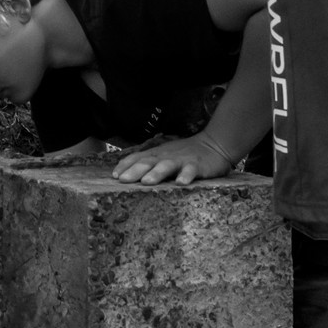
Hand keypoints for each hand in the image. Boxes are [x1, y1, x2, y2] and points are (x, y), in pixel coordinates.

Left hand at [114, 132, 234, 185]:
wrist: (213, 144)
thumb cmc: (184, 153)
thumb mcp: (164, 155)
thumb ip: (150, 162)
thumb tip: (128, 173)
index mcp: (156, 155)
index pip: (137, 158)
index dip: (126, 166)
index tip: (114, 175)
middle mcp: (165, 156)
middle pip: (148, 162)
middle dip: (134, 171)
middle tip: (122, 180)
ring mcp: (181, 160)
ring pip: (166, 166)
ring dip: (156, 173)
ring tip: (147, 182)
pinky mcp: (197, 166)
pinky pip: (190, 171)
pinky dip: (185, 176)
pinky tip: (181, 183)